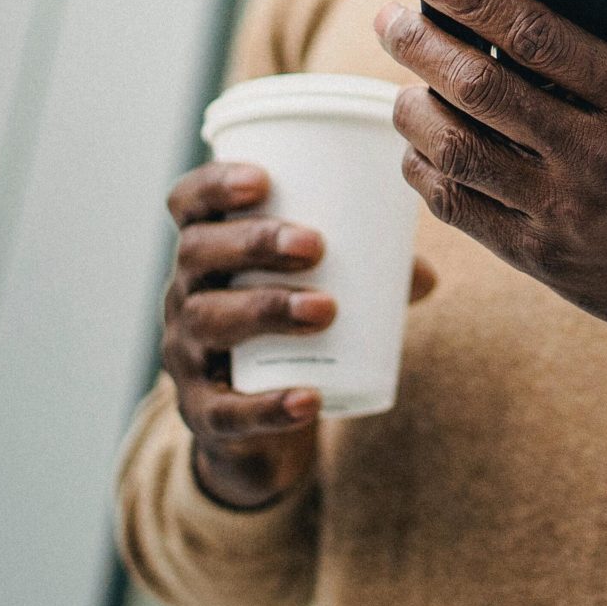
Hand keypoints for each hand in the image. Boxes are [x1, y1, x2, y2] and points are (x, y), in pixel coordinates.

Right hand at [159, 162, 437, 509]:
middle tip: (315, 245)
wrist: (253, 427)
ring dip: (267, 309)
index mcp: (208, 250)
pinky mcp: (201, 413)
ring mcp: (186, 354)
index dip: (214, 185)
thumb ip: (369, 274)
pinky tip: (309, 399)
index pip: (187, 202)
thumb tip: (422, 276)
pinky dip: (268, 405)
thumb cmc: (286, 329)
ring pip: (208, 321)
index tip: (263, 179)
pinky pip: (224, 411)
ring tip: (326, 309)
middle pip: (197, 253)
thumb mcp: (317, 289)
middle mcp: (184, 293)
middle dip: (254, 243)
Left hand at [375, 0, 606, 344]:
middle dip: (420, 44)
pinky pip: (459, 208)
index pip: (538, 35)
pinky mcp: (543, 257)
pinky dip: (425, 170)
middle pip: (479, 90)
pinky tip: (423, 145)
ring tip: (408, 84)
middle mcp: (596, 156)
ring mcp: (564, 212)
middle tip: (391, 18)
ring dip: (414, 109)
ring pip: (456, 151)